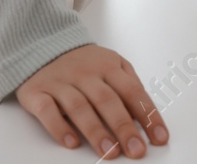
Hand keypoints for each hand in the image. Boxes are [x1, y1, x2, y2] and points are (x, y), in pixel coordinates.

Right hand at [16, 43, 167, 157]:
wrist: (42, 46)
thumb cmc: (84, 63)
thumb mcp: (111, 64)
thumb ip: (129, 84)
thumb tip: (146, 115)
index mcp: (108, 66)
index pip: (132, 91)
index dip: (147, 115)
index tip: (159, 137)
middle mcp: (85, 74)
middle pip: (107, 101)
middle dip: (124, 127)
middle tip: (136, 150)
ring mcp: (60, 82)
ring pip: (79, 107)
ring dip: (96, 131)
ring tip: (110, 152)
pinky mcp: (37, 92)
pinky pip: (47, 110)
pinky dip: (59, 127)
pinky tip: (72, 143)